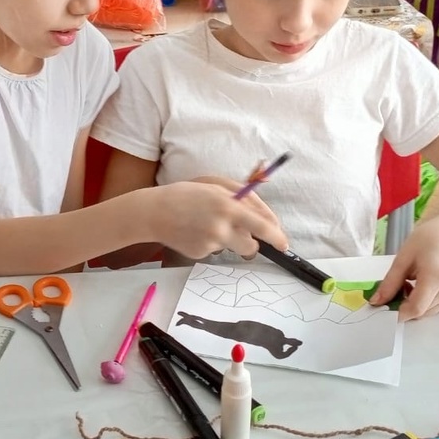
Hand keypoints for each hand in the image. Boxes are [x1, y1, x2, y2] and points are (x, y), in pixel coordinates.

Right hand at [150, 181, 287, 259]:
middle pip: (251, 247)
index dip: (277, 237)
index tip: (284, 244)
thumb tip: (266, 216)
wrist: (154, 212)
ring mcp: (210, 243)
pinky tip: (195, 232)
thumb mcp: (217, 185)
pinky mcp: (199, 253)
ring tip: (208, 226)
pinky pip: (214, 250)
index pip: (262, 227)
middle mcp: (221, 228)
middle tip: (241, 233)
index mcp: (229, 207)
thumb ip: (244, 197)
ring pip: (233, 248)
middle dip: (252, 243)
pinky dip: (209, 242)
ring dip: (230, 240)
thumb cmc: (188, 193)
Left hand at [370, 217, 438, 320]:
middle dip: (404, 305)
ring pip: (427, 313)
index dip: (397, 313)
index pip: (415, 308)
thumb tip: (376, 303)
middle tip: (400, 286)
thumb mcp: (402, 258)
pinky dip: (426, 303)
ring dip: (415, 304)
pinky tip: (427, 286)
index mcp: (436, 276)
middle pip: (420, 312)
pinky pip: (436, 309)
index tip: (384, 309)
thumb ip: (389, 283)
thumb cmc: (427, 241)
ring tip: (414, 282)